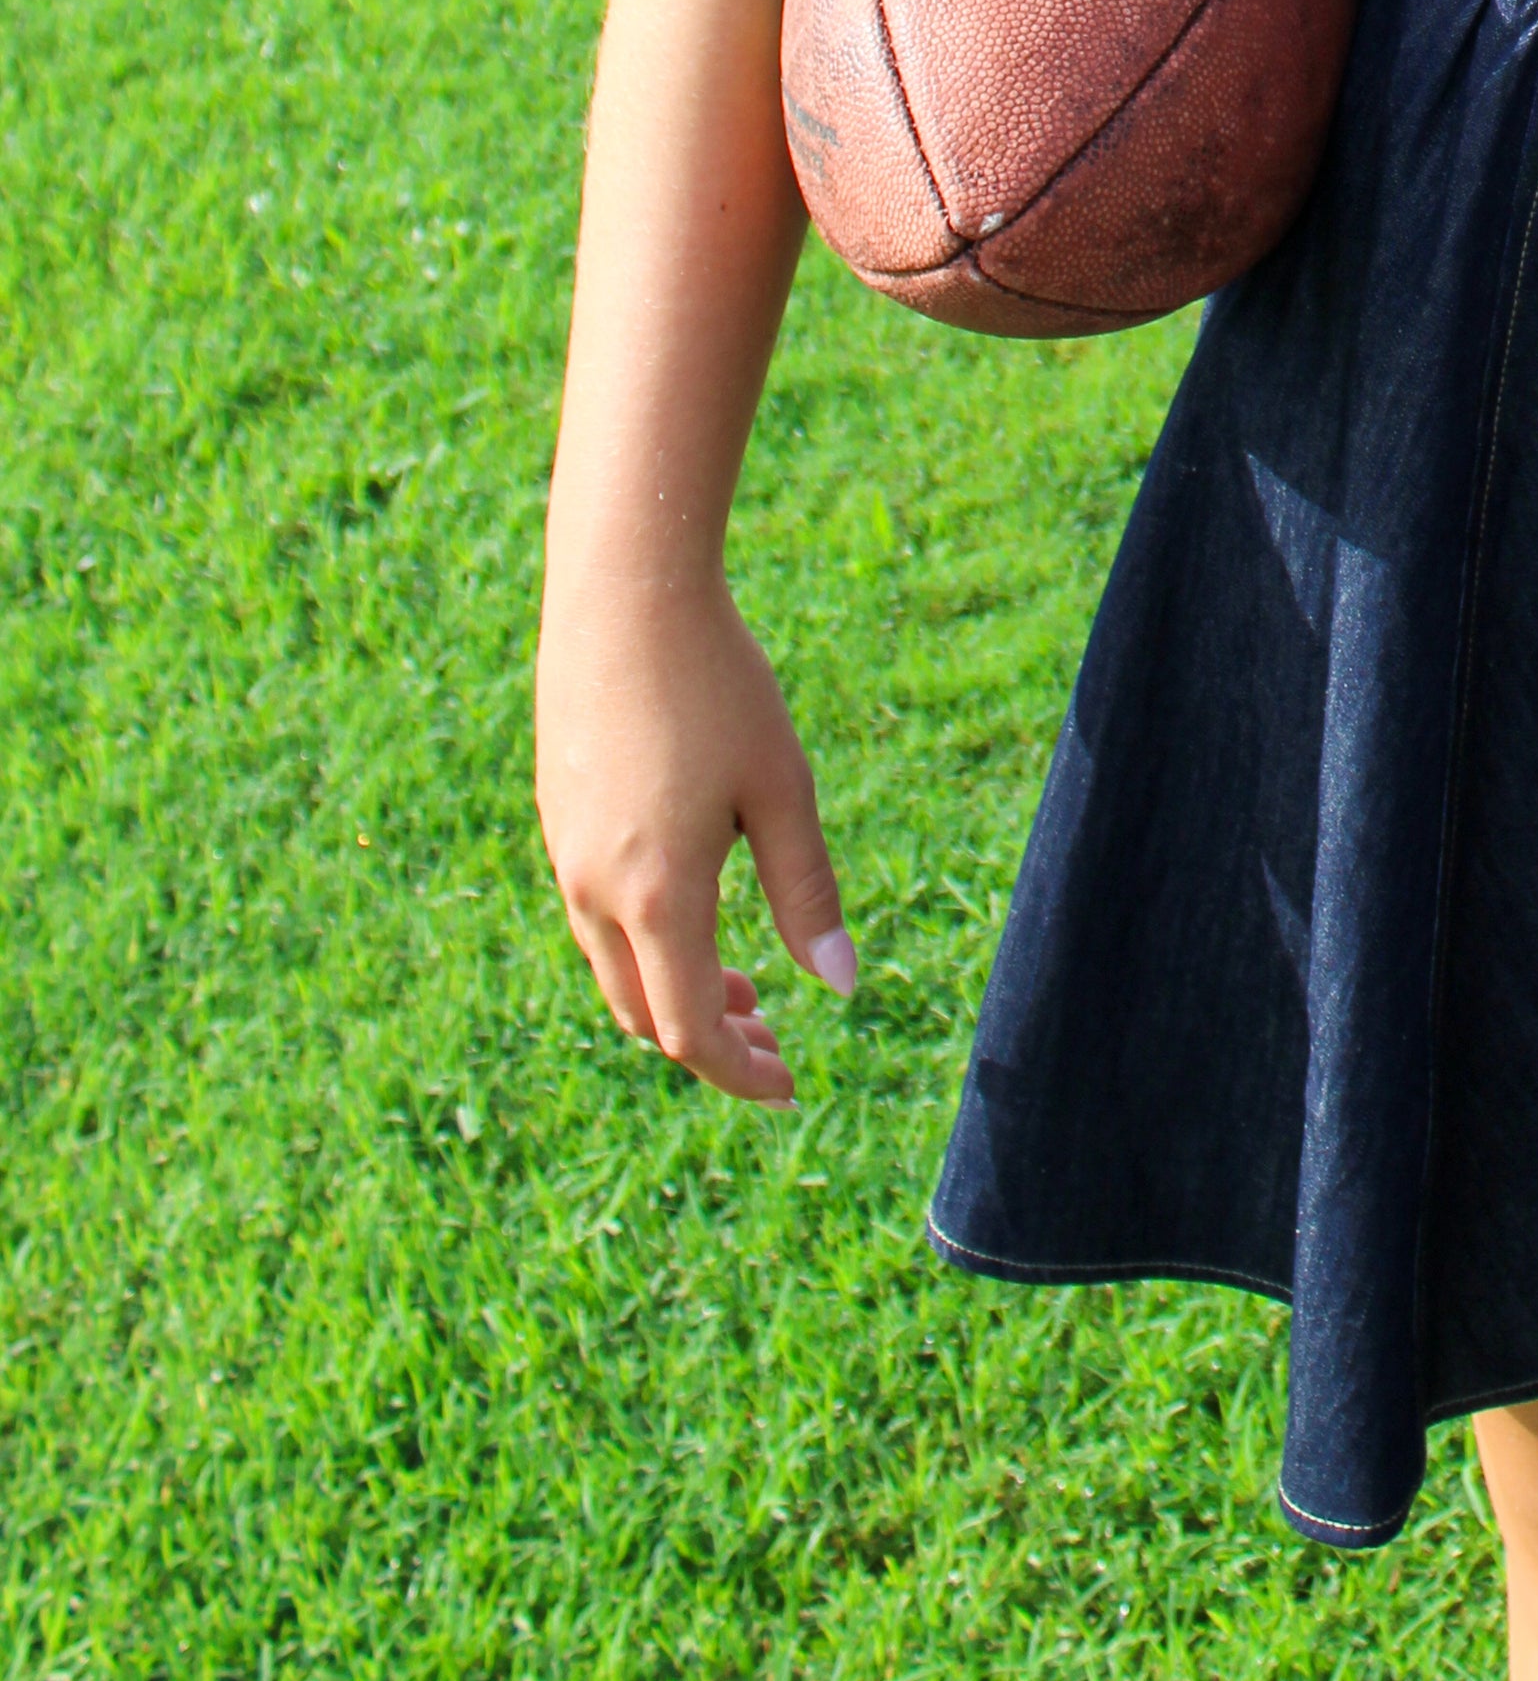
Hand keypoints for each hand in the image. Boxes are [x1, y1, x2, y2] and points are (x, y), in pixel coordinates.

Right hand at [535, 569, 852, 1104]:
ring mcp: (562, 855)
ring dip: (674, 990)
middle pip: (643, 1013)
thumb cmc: (717, 686)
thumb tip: (841, 986)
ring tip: (742, 981)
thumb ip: (807, 894)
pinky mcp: (554, 819)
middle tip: (772, 1034)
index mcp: (656, 895)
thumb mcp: (781, 790)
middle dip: (708, 1040)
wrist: (623, 595)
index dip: (738, 1072)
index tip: (789, 1084)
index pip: (688, 1032)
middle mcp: (593, 890)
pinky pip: (593, 916)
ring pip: (614, 967)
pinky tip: (693, 907)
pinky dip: (644, 943)